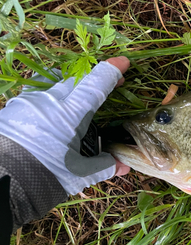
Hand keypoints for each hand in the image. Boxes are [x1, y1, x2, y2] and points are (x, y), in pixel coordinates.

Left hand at [0, 57, 130, 194]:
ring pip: (54, 81)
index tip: (124, 62)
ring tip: (79, 93)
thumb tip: (124, 166)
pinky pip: (36, 92)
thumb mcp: (80, 174)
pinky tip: (52, 108)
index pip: (96, 84)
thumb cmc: (45, 176)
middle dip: (96, 76)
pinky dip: (50, 94)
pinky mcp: (12, 109)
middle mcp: (49, 101)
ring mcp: (28, 102)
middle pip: (76, 78)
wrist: (1, 182)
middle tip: (109, 82)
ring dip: (71, 83)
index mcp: (70, 114)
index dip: (112, 70)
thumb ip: (104, 166)